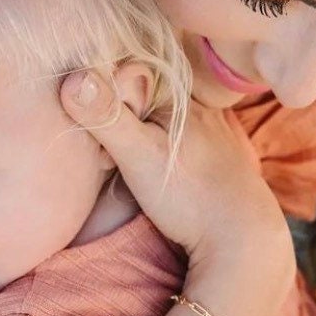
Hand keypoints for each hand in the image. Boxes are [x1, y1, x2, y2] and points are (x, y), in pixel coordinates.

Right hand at [60, 70, 293, 288]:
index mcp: (181, 96)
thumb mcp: (139, 155)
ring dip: (151, 133)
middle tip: (115, 156)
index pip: (130, 77)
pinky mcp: (225, 155)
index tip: (102, 141)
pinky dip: (174, 146)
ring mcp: (218, 130)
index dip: (107, 102)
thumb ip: (106, 117)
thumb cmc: (189, 196)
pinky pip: (190, 137)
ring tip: (144, 166)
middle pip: (150, 97)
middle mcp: (203, 105)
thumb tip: (72, 78)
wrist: (243, 238)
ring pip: (170, 118)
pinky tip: (172, 169)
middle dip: (128, 116)